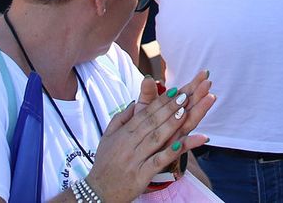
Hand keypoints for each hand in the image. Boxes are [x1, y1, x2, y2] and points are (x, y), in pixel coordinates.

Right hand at [89, 75, 215, 202]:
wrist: (97, 191)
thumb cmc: (104, 163)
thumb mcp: (107, 137)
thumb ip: (121, 118)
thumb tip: (134, 103)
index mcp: (123, 134)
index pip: (144, 114)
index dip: (160, 102)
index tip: (175, 91)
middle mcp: (129, 144)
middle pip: (152, 123)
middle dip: (169, 108)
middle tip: (185, 96)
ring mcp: (135, 160)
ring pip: (156, 138)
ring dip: (171, 125)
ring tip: (185, 112)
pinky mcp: (141, 175)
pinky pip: (157, 162)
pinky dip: (169, 153)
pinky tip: (180, 144)